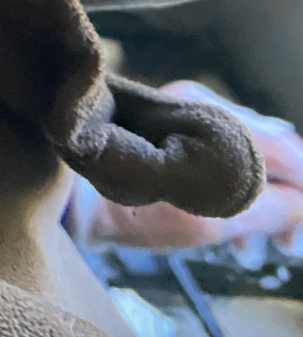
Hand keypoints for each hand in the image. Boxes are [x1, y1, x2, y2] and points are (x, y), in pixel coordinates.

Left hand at [70, 80, 302, 251]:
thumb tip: (300, 202)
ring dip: (258, 197)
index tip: (292, 239)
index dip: (301, 191)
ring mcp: (185, 108)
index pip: (285, 149)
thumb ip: (263, 209)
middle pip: (271, 147)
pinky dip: (231, 187)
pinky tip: (226, 227)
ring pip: (247, 152)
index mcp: (215, 119)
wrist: (68, 191)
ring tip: (249, 246)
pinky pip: (219, 149)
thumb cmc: (132, 208)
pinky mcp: (168, 121)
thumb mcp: (207, 220)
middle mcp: (204, 103)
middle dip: (284, 197)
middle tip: (280, 245)